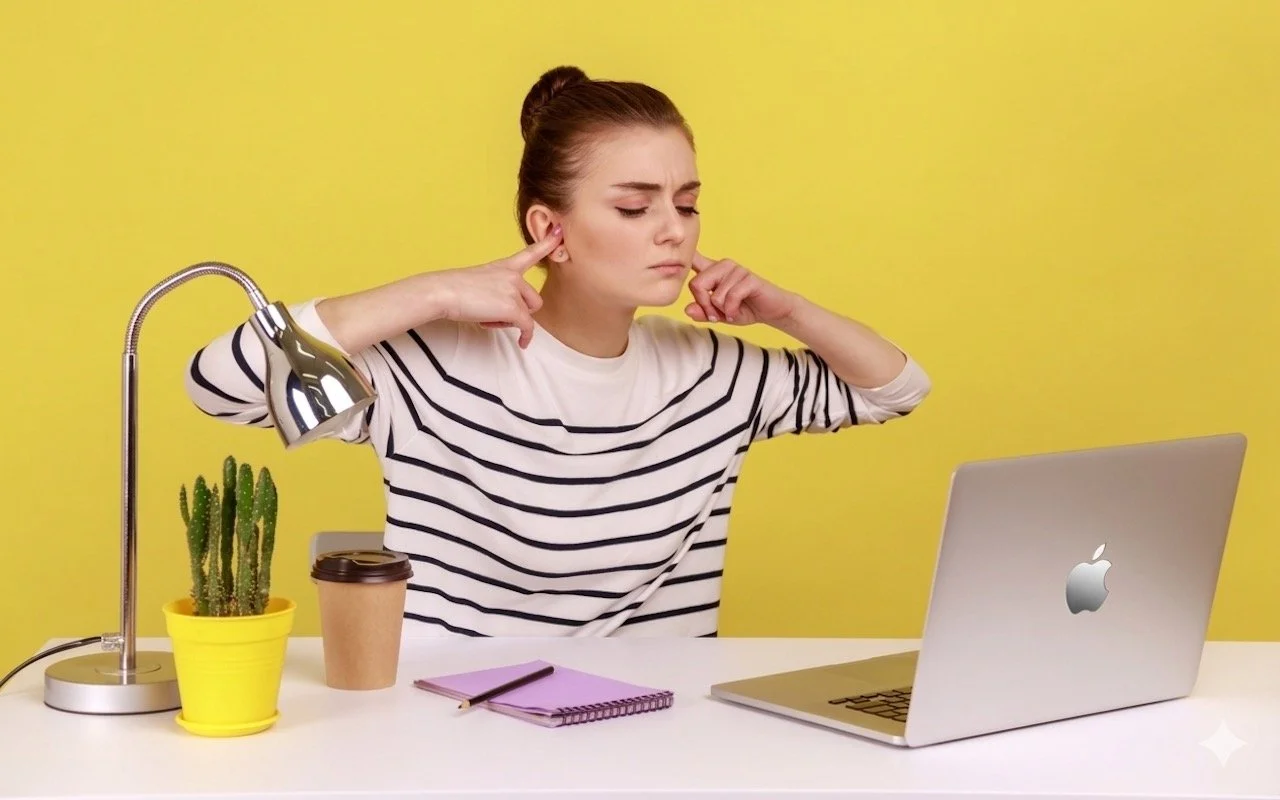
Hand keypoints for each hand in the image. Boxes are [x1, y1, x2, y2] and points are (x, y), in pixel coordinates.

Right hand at [425, 226, 561, 347]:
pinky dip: (525, 336)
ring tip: (488, 318)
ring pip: (527, 314)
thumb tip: (503, 310)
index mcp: (504, 266)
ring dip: (512, 322)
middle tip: (494, 314)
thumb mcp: (479, 281)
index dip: (547, 243)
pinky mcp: (513, 308)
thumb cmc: (453, 289)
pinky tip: (522, 343)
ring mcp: (514, 291)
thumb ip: (497, 290)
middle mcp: (513, 276)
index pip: (530, 253)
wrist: (443, 292)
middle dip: (519, 311)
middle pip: (532, 299)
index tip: (559, 231)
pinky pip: (527, 326)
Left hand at [684, 252, 798, 325]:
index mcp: (713, 271)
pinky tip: (736, 312)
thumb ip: (703, 312)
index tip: (675, 245)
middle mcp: (723, 266)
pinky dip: (732, 310)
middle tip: (716, 314)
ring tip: (730, 312)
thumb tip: (687, 309)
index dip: (683, 255)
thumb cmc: (744, 308)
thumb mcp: (719, 314)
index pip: (694, 259)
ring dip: (721, 310)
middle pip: (697, 284)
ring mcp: (737, 270)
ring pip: (715, 294)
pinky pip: (730, 297)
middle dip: (704, 305)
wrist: (772, 311)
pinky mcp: (749, 278)